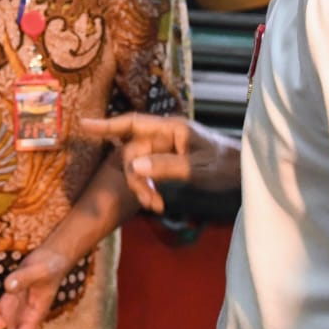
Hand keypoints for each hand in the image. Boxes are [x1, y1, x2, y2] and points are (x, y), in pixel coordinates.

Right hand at [78, 113, 226, 210]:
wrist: (246, 173)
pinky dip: (149, 188)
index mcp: (172, 128)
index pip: (133, 123)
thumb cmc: (228, 165)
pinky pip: (149, 173)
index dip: (107, 125)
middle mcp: (165, 135)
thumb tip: (134, 166)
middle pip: (133, 152)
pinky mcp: (169, 162)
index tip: (82, 125)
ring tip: (154, 205)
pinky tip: (157, 203)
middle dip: (135, 177)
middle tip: (148, 201)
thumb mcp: (199, 169)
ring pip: (139, 166)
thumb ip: (167, 166)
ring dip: (142, 186)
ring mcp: (166, 149)